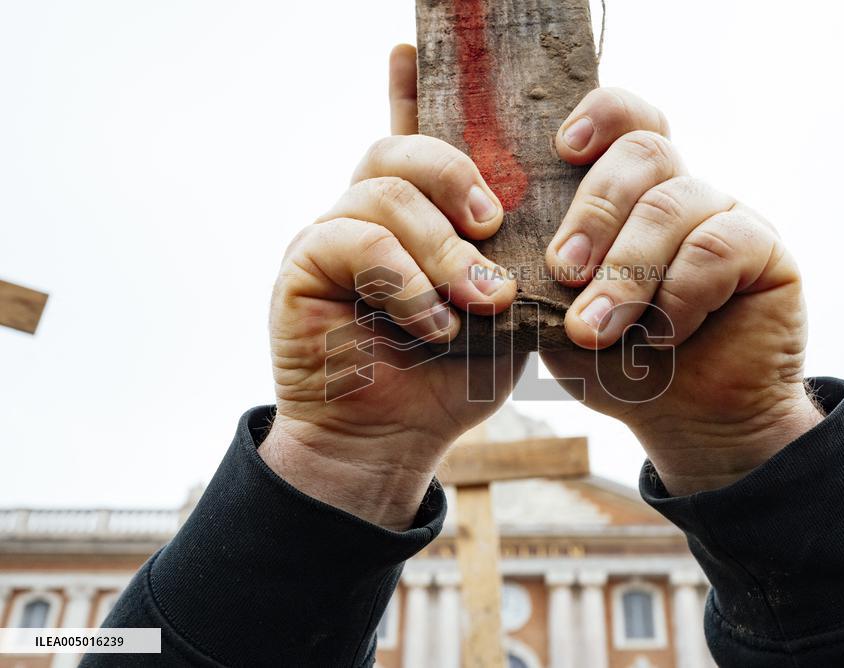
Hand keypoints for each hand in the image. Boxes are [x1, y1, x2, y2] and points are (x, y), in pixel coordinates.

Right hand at [260, 45, 525, 529]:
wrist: (390, 441)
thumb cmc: (450, 376)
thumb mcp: (503, 311)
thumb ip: (512, 259)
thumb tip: (536, 217)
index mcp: (415, 218)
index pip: (412, 136)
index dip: (411, 89)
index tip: (412, 47)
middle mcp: (367, 213)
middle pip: (403, 149)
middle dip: (459, 178)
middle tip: (495, 227)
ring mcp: (331, 233)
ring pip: (387, 191)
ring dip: (444, 250)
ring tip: (479, 300)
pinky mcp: (303, 264)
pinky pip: (360, 241)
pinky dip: (407, 284)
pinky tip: (432, 325)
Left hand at [540, 89, 822, 495]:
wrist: (687, 420)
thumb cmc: (616, 361)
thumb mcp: (559, 319)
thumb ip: (537, 276)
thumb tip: (498, 247)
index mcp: (629, 193)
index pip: (625, 120)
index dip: (599, 115)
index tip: (562, 148)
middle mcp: (680, 191)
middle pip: (643, 151)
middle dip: (593, 212)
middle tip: (562, 271)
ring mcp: (725, 215)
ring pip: (673, 205)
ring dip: (627, 272)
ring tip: (595, 330)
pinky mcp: (765, 250)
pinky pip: (718, 247)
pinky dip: (679, 296)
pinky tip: (663, 336)